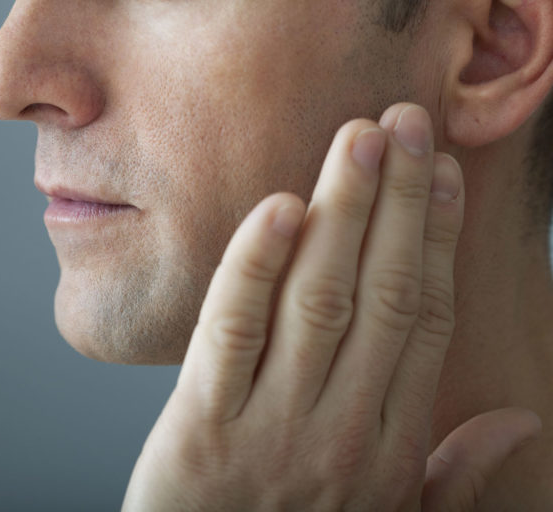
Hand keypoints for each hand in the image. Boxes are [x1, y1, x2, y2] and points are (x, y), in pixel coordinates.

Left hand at [122, 104, 542, 510]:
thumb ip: (451, 475)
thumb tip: (520, 420)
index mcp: (389, 446)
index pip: (422, 320)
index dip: (434, 240)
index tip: (440, 175)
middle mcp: (341, 430)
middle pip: (379, 294)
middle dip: (397, 202)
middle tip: (404, 124)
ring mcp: (271, 427)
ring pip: (317, 299)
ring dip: (343, 213)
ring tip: (358, 141)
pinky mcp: (200, 427)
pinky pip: (233, 331)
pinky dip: (255, 265)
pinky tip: (279, 208)